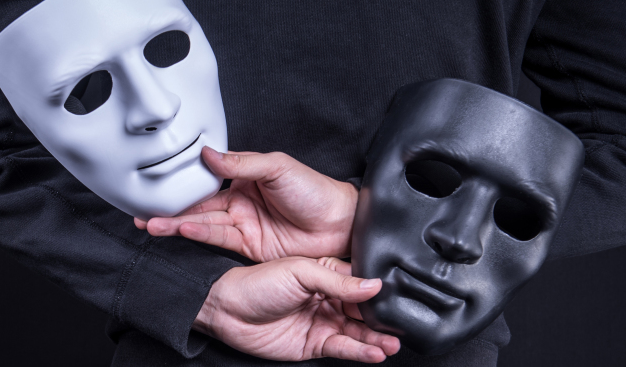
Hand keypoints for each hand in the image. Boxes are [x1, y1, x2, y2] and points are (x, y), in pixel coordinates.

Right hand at [136, 147, 357, 261]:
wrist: (341, 225)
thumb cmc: (316, 191)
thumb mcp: (278, 167)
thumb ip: (242, 162)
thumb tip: (209, 153)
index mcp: (245, 180)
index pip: (207, 182)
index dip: (182, 186)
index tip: (158, 188)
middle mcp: (241, 204)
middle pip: (199, 207)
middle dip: (171, 211)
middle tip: (144, 215)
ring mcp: (244, 226)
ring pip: (204, 225)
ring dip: (177, 226)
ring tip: (153, 227)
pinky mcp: (250, 248)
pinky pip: (219, 240)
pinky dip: (198, 236)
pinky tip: (181, 233)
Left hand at [194, 256, 398, 361]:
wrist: (226, 310)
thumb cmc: (255, 282)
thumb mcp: (300, 272)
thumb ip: (338, 280)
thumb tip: (374, 285)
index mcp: (326, 275)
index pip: (360, 284)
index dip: (378, 294)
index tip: (397, 300)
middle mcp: (327, 299)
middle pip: (362, 312)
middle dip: (382, 321)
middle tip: (400, 327)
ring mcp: (321, 323)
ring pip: (356, 333)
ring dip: (375, 340)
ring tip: (391, 344)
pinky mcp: (314, 345)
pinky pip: (342, 348)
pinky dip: (359, 352)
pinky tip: (374, 353)